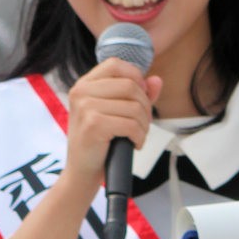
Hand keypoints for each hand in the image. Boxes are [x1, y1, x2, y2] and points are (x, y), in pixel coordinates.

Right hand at [62, 60, 164, 196]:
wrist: (82, 173)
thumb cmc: (99, 143)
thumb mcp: (115, 113)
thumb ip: (136, 95)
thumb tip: (156, 81)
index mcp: (84, 84)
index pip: (116, 65)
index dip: (135, 78)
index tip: (139, 99)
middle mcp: (81, 91)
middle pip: (130, 85)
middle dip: (144, 107)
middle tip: (142, 125)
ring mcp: (86, 107)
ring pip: (133, 106)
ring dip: (144, 125)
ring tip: (137, 136)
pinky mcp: (93, 125)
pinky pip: (131, 124)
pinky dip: (139, 137)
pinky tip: (134, 144)